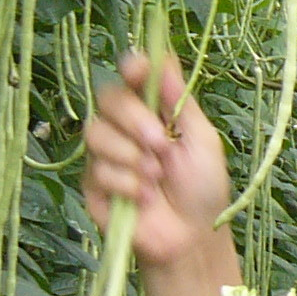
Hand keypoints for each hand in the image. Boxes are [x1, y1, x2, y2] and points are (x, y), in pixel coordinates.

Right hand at [81, 52, 229, 269]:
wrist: (191, 239)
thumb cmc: (203, 189)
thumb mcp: (203, 141)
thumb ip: (180, 100)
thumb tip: (163, 57)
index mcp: (155, 110)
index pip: (133, 76)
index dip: (132, 68)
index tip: (137, 71)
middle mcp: (126, 126)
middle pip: (108, 98)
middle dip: (134, 119)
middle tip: (161, 144)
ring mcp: (107, 155)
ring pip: (95, 133)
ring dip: (130, 156)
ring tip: (156, 177)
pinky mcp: (93, 184)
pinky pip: (96, 170)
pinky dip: (126, 184)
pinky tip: (144, 199)